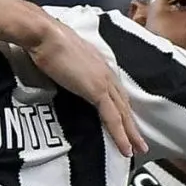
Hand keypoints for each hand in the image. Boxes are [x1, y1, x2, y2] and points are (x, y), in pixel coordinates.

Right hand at [25, 23, 146, 156]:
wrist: (45, 35)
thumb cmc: (47, 42)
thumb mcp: (64, 59)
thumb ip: (72, 69)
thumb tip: (68, 75)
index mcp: (100, 65)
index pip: (116, 93)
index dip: (122, 110)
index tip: (126, 124)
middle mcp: (107, 73)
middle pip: (124, 105)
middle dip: (132, 126)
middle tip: (140, 144)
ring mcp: (103, 82)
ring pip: (122, 114)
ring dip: (131, 134)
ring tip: (137, 150)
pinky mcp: (97, 91)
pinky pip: (112, 118)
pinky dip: (120, 134)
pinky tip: (125, 148)